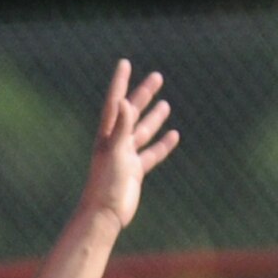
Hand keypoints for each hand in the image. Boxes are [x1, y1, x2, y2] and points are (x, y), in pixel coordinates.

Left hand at [82, 60, 179, 232]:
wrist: (104, 215)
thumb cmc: (106, 184)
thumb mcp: (115, 151)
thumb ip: (121, 127)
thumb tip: (125, 102)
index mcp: (108, 135)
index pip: (115, 102)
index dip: (120, 82)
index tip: (125, 63)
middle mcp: (116, 143)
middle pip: (131, 112)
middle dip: (143, 94)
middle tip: (157, 77)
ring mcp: (125, 157)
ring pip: (142, 132)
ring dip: (153, 118)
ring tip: (165, 104)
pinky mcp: (134, 172)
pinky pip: (151, 154)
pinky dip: (162, 145)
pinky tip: (174, 135)